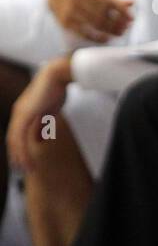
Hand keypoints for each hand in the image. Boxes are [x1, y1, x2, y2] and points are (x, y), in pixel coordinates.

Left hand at [6, 57, 71, 171]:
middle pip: (12, 140)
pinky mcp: (25, 114)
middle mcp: (18, 114)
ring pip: (15, 140)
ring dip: (21, 156)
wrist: (57, 76)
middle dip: (17, 156)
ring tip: (28, 168)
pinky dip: (23, 149)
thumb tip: (38, 140)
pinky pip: (21, 136)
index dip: (19, 150)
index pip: (16, 135)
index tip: (24, 162)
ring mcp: (20, 114)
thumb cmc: (55, 90)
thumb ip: (41, 126)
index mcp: (22, 113)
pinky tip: (28, 158)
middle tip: (24, 169)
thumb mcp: (49, 112)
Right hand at [47, 0, 132, 41]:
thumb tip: (132, 2)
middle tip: (126, 28)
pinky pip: (85, 33)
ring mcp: (69, 9)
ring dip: (111, 31)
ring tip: (120, 33)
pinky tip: (107, 38)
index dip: (122, 11)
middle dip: (118, 23)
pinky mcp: (65, 21)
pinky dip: (98, 38)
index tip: (131, 19)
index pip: (109, 1)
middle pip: (103, 14)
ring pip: (95, 24)